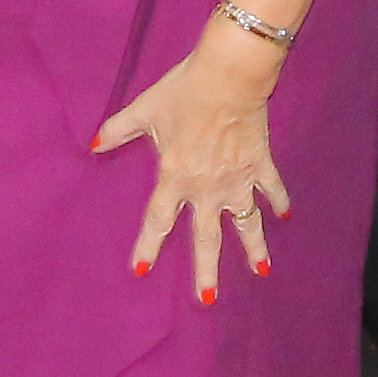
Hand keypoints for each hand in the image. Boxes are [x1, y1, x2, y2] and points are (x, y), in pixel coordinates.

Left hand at [95, 32, 288, 298]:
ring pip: (246, 223)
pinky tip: (285, 215)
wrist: (229, 76)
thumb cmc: (183, 91)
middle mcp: (206, 188)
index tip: (142, 271)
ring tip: (261, 272)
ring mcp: (237, 179)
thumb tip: (92, 144)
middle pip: (206, 238)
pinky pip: (271, 188)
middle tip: (207, 300)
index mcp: (175, 177)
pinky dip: (279, 201)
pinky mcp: (259, 163)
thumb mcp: (145, 110)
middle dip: (207, 271)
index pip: (158, 221)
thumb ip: (118, 131)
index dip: (148, 246)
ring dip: (254, 248)